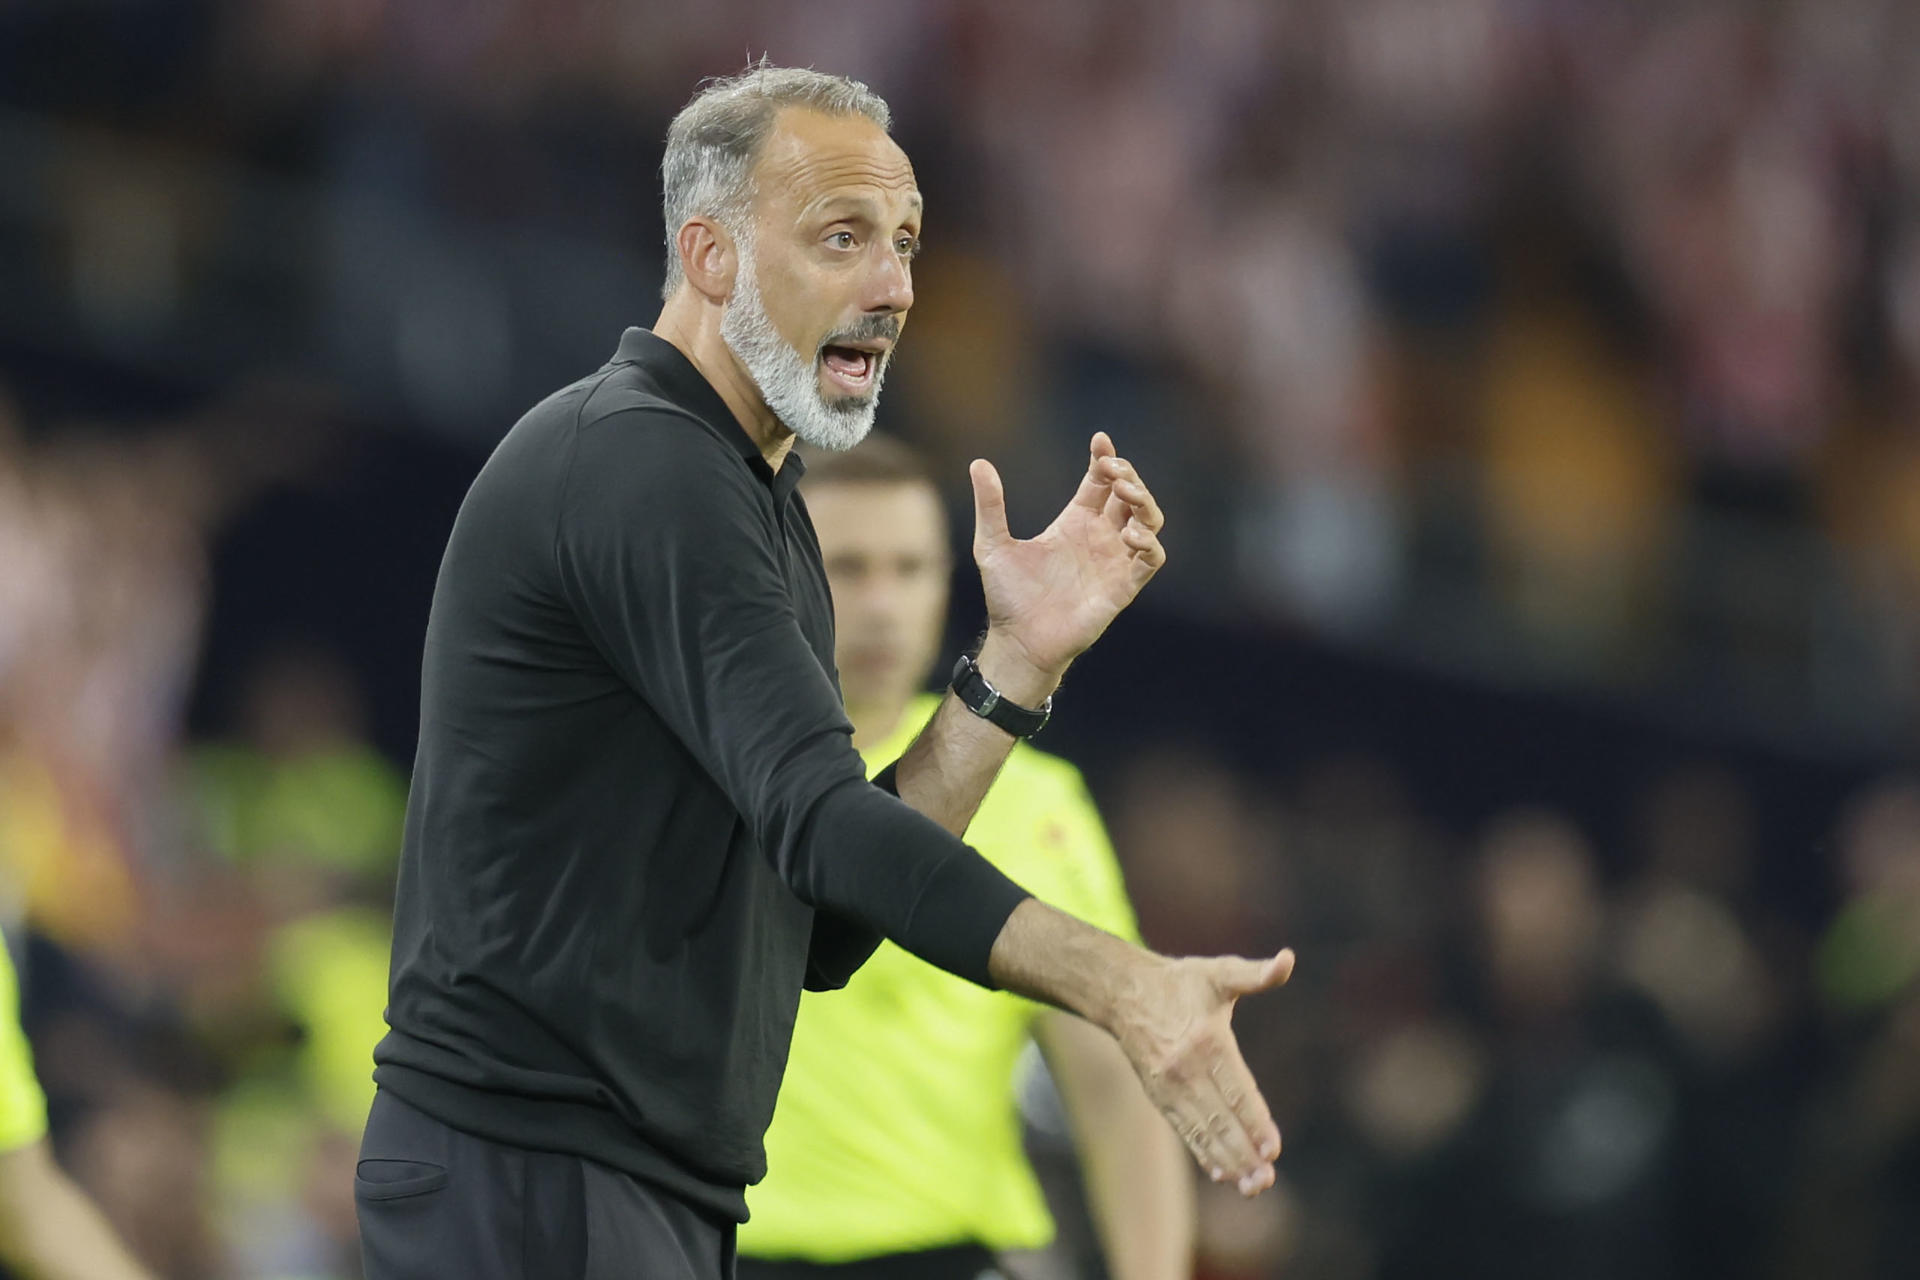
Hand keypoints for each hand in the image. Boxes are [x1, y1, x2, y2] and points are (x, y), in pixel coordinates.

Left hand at [969, 433, 1165, 693]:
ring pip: (1149, 521)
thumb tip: (978, 462)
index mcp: (1073, 522)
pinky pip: (1151, 560)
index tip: (1100, 441)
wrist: (1018, 641)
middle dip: (1128, 476)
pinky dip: (1149, 543)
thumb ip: (990, 505)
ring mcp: (1113, 561)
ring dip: (1145, 502)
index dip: (1105, 458)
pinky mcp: (1123, 587)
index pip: (1100, 482)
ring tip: (1125, 493)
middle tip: (1113, 469)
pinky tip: (1129, 534)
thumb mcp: (992, 545)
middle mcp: (1098, 538)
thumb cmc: (1008, 597)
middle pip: (1130, 495)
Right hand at [1113, 949, 1293, 1196]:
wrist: (1121, 992)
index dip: (1255, 1120)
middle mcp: (1186, 1069)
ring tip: (1252, 1187)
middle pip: (1221, 1118)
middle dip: (1245, 1152)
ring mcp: (1169, 1086)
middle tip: (1267, 1179)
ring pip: (1203, 1130)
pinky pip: (1185, 1129)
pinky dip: (1203, 1153)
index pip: (1236, 1089)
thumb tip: (1288, 959)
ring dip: (1228, 1161)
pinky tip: (1222, 1173)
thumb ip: (1256, 974)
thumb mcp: (1219, 972)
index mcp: (1206, 1040)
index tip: (1273, 1148)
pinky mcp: (1159, 1096)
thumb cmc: (1180, 982)